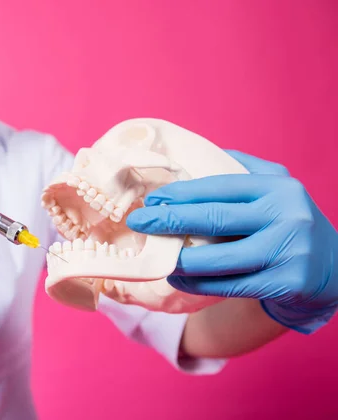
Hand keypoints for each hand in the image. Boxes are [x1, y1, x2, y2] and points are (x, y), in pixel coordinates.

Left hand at [126, 149, 337, 333]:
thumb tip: (193, 155)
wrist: (334, 268)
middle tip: (139, 222)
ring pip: (218, 259)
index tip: (152, 200)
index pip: (219, 187)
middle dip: (169, 221)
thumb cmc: (290, 221)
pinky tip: (178, 278)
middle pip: (214, 219)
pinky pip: (229, 286)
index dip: (180, 194)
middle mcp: (285, 217)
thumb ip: (243, 168)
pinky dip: (198, 283)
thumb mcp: (277, 187)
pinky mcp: (284, 283)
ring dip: (179, 259)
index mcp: (277, 188)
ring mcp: (286, 252)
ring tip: (156, 255)